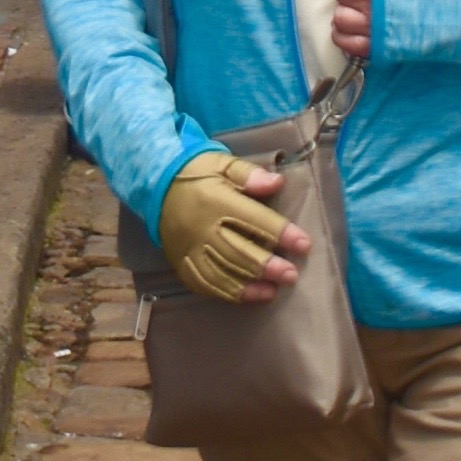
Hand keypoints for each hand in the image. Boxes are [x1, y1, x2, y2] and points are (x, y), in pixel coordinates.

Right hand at [158, 148, 307, 300]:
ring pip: (222, 273)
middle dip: (267, 266)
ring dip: (249, 285)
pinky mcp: (181, 262)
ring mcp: (190, 249)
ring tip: (273, 291)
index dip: (282, 234)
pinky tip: (247, 296)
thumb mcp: (223, 164)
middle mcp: (202, 228)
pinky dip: (227, 293)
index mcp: (216, 201)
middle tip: (291, 275)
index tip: (304, 244)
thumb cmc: (198, 173)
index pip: (255, 221)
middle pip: (239, 252)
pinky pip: (204, 283)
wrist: (156, 185)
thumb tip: (277, 183)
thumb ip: (250, 175)